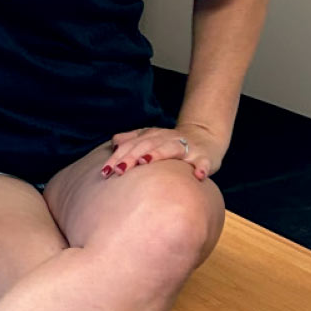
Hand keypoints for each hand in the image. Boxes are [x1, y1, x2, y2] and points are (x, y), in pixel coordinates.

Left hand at [103, 122, 222, 181]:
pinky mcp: (204, 156)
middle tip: (118, 170)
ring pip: (171, 148)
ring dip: (157, 154)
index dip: (118, 157)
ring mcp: (187, 147)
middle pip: (147, 145)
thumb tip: (114, 143)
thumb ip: (132, 140)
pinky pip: (203, 161)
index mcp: (153, 136)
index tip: (105, 170)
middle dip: (131, 156)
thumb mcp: (151, 139)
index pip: (132, 145)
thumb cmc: (172, 144)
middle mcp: (167, 139)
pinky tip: (198, 175)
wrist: (205, 137)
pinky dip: (202, 167)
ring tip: (145, 162)